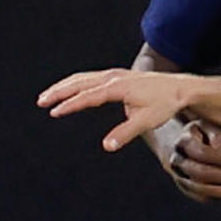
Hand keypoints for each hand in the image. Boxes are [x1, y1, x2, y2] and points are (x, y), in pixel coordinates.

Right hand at [38, 68, 190, 151]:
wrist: (179, 88)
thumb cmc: (164, 104)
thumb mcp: (147, 121)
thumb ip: (125, 133)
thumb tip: (107, 146)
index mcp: (118, 87)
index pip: (88, 96)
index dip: (70, 104)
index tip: (54, 112)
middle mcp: (113, 77)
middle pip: (79, 82)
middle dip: (59, 92)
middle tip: (41, 102)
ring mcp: (114, 74)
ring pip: (82, 78)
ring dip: (64, 86)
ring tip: (47, 97)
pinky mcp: (116, 76)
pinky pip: (90, 78)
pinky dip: (75, 83)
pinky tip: (68, 91)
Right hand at [165, 120, 220, 202]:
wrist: (174, 143)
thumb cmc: (198, 132)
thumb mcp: (206, 125)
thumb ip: (215, 135)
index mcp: (183, 142)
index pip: (202, 153)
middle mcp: (177, 161)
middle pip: (200, 173)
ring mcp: (179, 176)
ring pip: (199, 189)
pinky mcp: (185, 187)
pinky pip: (200, 197)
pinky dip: (218, 198)